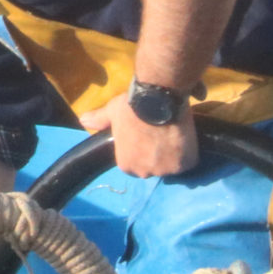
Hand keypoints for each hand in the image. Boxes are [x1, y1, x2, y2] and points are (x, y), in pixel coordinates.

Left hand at [78, 98, 200, 177]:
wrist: (157, 100)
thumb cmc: (132, 107)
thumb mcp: (112, 112)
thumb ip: (99, 119)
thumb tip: (83, 121)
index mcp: (125, 165)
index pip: (136, 164)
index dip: (143, 151)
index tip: (147, 138)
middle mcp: (144, 173)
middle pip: (154, 167)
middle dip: (157, 155)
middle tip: (161, 136)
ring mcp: (165, 170)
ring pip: (172, 166)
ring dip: (173, 155)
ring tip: (173, 136)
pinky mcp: (184, 165)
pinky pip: (188, 162)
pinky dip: (188, 153)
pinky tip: (184, 139)